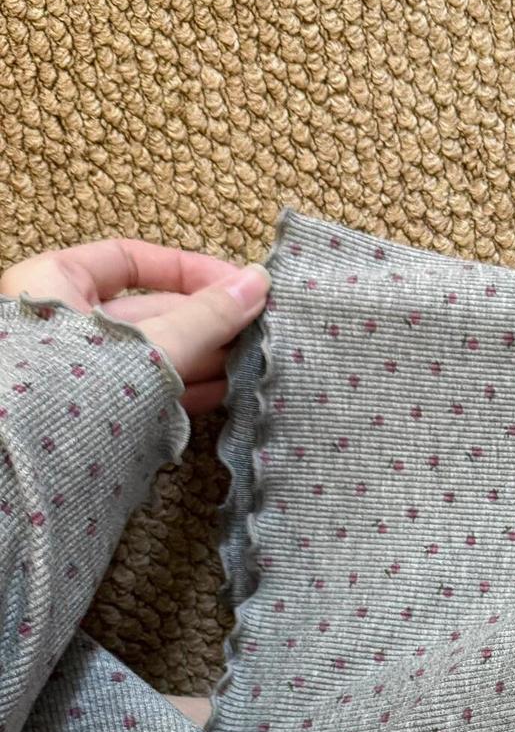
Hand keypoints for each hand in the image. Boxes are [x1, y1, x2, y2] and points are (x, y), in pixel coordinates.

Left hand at [0, 236, 270, 417]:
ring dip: (209, 356)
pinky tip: (231, 390)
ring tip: (253, 359)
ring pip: (159, 354)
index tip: (237, 283)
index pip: (130, 260)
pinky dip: (193, 389)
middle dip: (208, 319)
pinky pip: (156, 391)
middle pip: (152, 311)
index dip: (188, 269)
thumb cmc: (78, 390)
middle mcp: (69, 325)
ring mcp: (90, 373)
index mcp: (56, 284)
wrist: (40, 470)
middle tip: (257, 327)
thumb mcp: (154, 342)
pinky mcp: (109, 414)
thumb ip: (207, 315)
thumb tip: (257, 282)